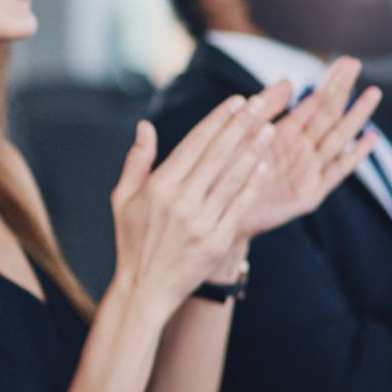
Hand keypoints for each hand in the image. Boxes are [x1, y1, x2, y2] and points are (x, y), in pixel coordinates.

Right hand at [108, 95, 272, 313]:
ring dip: (253, 150)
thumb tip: (145, 126)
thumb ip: (137, 161)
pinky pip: (239, 206)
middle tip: (261, 103)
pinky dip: (252, 184)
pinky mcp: (216, 241)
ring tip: (269, 128)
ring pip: (232, 177)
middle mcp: (179, 202)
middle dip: (241, 125)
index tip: (236, 101)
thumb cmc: (132, 241)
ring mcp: (200, 222)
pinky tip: (264, 166)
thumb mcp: (123, 199)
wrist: (144, 289)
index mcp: (157, 187)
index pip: (194, 144)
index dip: (217, 120)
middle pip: (217, 155)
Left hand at [239, 60, 381, 237]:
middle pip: (328, 115)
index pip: (314, 104)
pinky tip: (370, 139)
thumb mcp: (244, 135)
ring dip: (356, 117)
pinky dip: (354, 156)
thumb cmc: (226, 173)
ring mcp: (308, 171)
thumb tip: (288, 80)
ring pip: (338, 138)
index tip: (347, 61)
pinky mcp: (309, 193)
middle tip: (357, 64)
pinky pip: (336, 172)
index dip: (331, 83)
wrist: (216, 211)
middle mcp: (301, 150)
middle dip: (343, 91)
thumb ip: (265, 110)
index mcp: (285, 134)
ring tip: (372, 94)